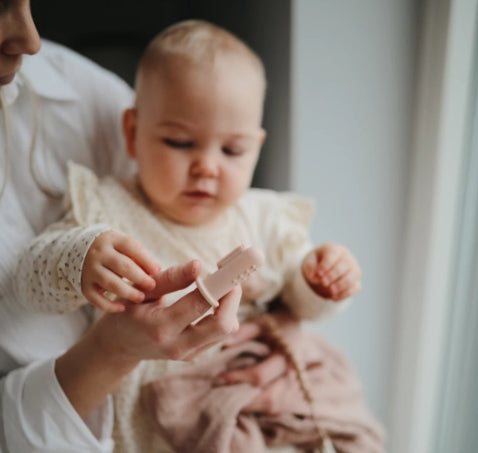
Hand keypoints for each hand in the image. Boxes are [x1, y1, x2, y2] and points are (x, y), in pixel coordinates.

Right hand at [57, 259, 241, 416]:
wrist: (119, 346)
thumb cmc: (129, 311)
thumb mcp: (142, 291)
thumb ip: (170, 278)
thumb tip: (198, 264)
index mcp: (160, 327)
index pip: (201, 304)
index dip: (220, 284)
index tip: (230, 268)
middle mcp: (177, 346)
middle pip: (223, 325)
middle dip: (232, 297)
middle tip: (228, 277)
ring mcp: (187, 355)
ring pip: (226, 329)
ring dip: (229, 305)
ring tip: (218, 286)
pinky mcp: (195, 355)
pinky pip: (220, 334)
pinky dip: (223, 314)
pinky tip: (211, 300)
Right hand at [81, 230, 159, 311]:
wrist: (78, 250)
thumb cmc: (112, 250)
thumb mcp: (124, 246)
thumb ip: (139, 256)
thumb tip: (157, 270)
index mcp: (112, 240)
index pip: (131, 247)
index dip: (146, 260)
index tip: (158, 271)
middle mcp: (99, 254)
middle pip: (123, 266)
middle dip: (140, 278)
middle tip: (152, 286)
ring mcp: (90, 270)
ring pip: (110, 283)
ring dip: (128, 292)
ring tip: (141, 298)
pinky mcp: (84, 285)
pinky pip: (95, 298)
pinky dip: (109, 306)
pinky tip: (122, 308)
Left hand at [214, 310, 300, 413]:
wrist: (294, 327)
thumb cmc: (274, 324)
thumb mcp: (260, 323)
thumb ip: (244, 332)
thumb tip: (224, 346)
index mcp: (286, 356)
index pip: (259, 376)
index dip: (237, 378)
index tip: (218, 378)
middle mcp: (291, 374)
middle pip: (269, 399)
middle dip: (243, 400)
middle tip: (220, 394)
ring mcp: (291, 385)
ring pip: (271, 406)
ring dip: (249, 406)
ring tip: (228, 398)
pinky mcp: (288, 392)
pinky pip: (272, 406)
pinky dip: (255, 405)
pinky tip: (239, 398)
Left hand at [301, 242, 361, 300]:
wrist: (323, 271)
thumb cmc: (316, 264)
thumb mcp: (309, 263)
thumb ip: (310, 269)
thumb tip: (316, 278)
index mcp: (334, 249)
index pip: (333, 254)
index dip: (326, 265)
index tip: (319, 274)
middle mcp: (347, 258)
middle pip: (345, 264)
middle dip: (334, 275)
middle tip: (324, 283)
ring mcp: (353, 270)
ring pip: (353, 276)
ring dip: (342, 285)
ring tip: (331, 292)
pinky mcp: (356, 282)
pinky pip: (355, 288)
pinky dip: (346, 294)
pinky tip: (334, 298)